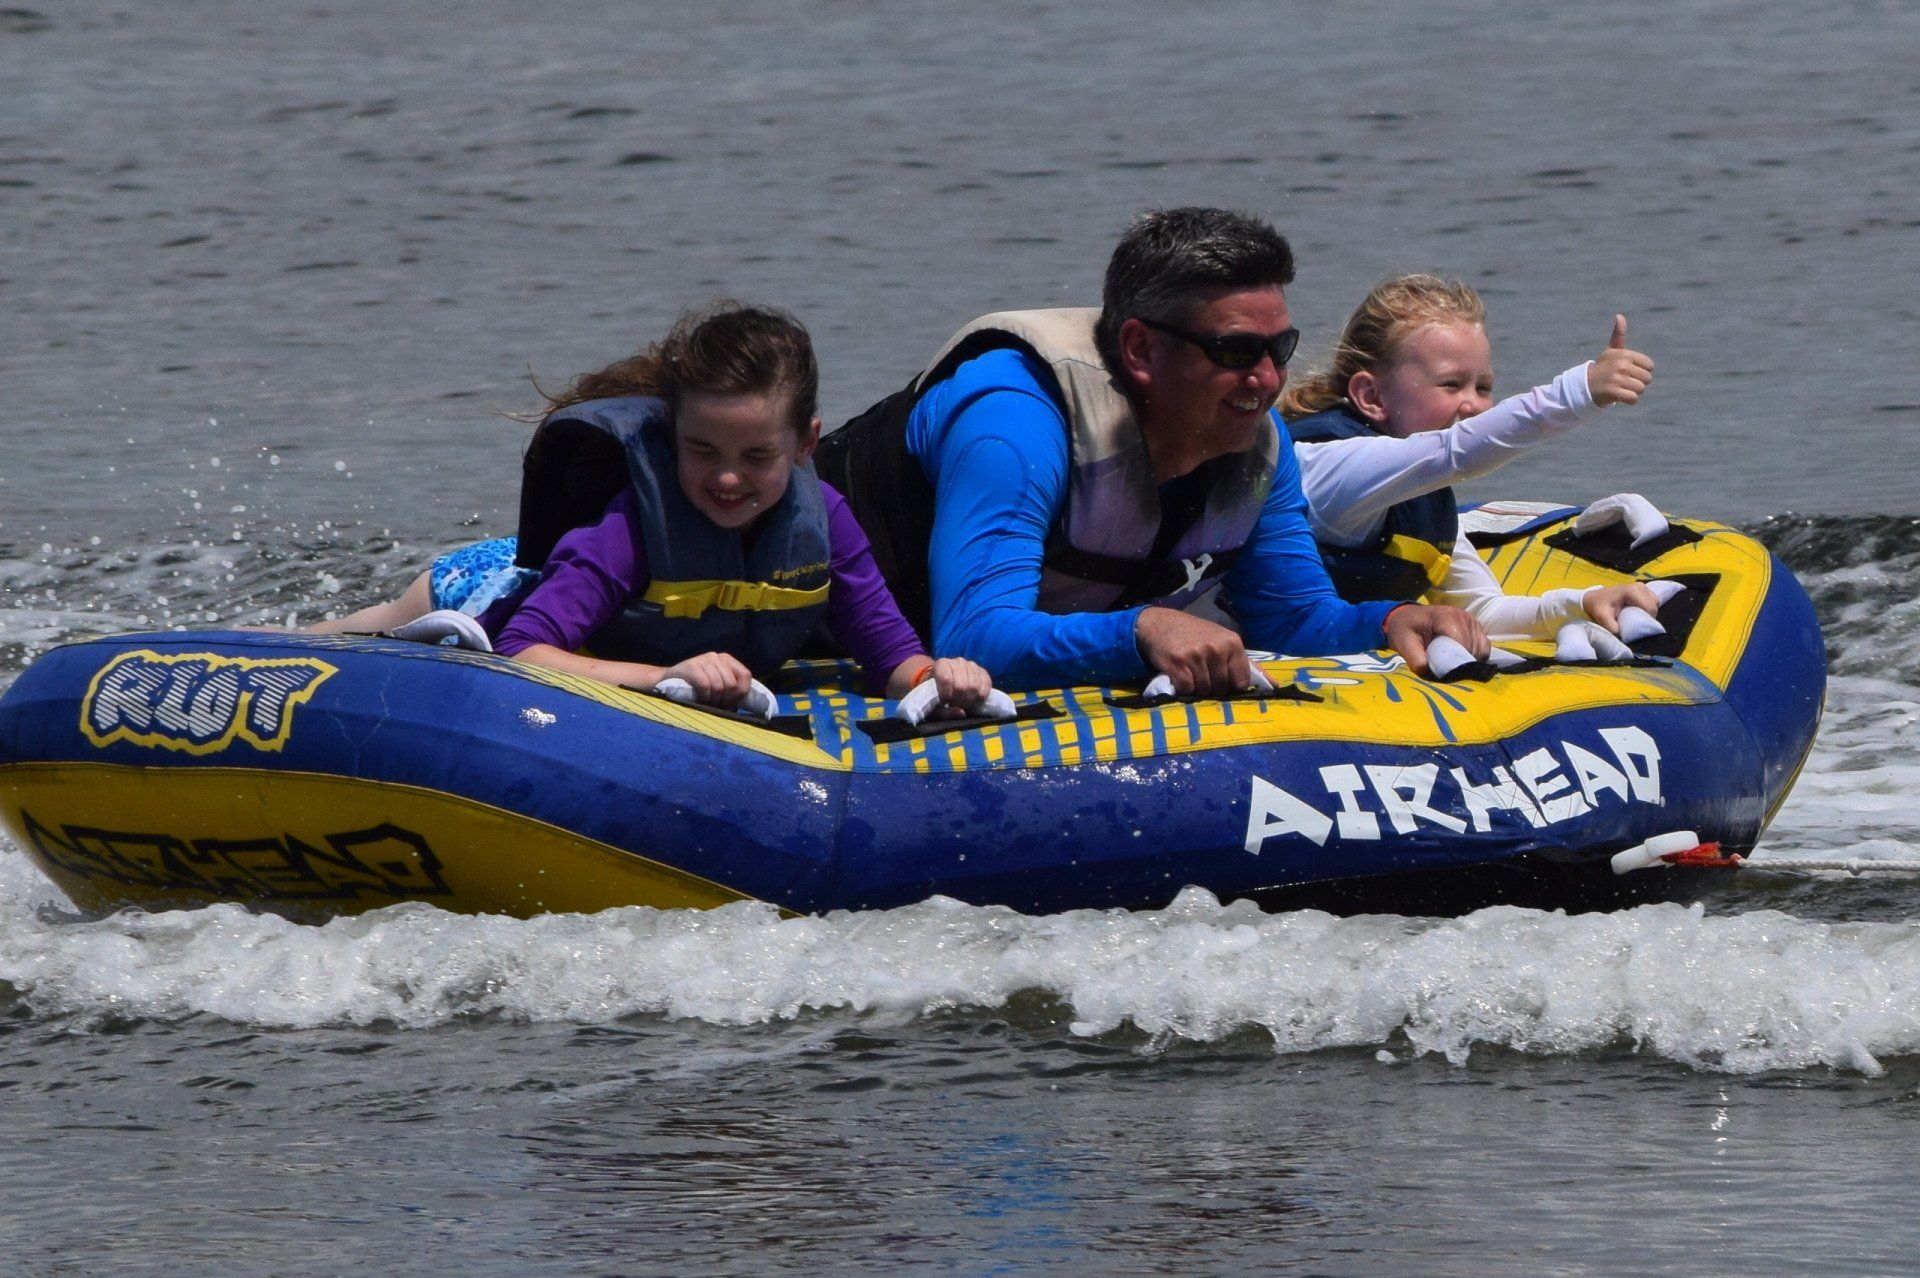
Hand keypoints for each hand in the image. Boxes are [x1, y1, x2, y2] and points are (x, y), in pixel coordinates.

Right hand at [658, 650, 753, 707]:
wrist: (668, 681)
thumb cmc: (696, 687)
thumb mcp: (716, 686)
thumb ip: (730, 692)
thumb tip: (739, 706)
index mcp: (727, 660)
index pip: (745, 675)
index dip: (740, 693)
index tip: (730, 703)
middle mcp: (717, 657)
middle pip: (731, 684)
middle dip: (725, 700)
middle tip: (716, 705)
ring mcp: (704, 659)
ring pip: (718, 686)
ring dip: (713, 700)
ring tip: (707, 702)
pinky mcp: (691, 666)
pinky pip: (705, 685)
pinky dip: (704, 696)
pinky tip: (700, 699)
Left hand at [927, 656, 993, 718]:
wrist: (947, 683)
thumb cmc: (938, 693)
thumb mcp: (935, 704)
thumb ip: (944, 711)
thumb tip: (961, 712)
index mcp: (942, 664)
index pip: (946, 680)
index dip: (947, 695)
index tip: (945, 703)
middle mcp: (958, 661)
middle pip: (961, 686)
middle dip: (959, 701)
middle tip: (955, 705)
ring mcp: (972, 665)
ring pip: (974, 686)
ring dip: (970, 700)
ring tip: (964, 703)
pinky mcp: (983, 672)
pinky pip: (986, 685)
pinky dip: (981, 697)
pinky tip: (974, 700)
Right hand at [1135, 606, 1253, 696]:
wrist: (1159, 624)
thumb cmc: (1195, 635)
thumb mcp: (1223, 643)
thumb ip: (1248, 665)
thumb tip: (1275, 687)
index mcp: (1233, 643)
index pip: (1241, 681)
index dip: (1230, 685)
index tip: (1220, 679)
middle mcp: (1217, 648)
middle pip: (1222, 688)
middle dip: (1212, 687)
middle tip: (1200, 674)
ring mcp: (1197, 655)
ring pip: (1204, 690)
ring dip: (1196, 689)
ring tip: (1189, 673)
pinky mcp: (1178, 663)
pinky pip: (1187, 689)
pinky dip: (1182, 689)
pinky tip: (1179, 675)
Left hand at [1383, 604, 1487, 676]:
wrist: (1406, 618)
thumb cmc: (1405, 630)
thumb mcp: (1404, 645)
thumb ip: (1416, 660)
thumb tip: (1430, 673)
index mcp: (1445, 616)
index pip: (1460, 642)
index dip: (1455, 660)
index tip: (1445, 672)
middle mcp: (1463, 616)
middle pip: (1472, 647)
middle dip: (1461, 662)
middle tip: (1446, 670)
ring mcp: (1472, 621)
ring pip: (1481, 648)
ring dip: (1468, 660)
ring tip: (1451, 663)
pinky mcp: (1476, 628)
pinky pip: (1484, 647)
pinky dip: (1475, 656)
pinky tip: (1460, 659)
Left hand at [1581, 582, 1661, 634]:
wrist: (1594, 598)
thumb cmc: (1597, 607)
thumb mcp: (1602, 618)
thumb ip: (1612, 628)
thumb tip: (1623, 636)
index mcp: (1632, 591)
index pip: (1650, 609)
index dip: (1647, 621)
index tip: (1638, 629)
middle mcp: (1640, 586)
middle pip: (1654, 606)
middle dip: (1648, 618)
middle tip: (1636, 626)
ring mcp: (1642, 586)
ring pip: (1655, 604)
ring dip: (1648, 614)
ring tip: (1636, 620)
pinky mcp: (1643, 589)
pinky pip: (1652, 602)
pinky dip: (1647, 609)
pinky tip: (1638, 613)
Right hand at [1586, 314, 1654, 406]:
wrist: (1584, 386)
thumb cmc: (1603, 368)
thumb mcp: (1611, 351)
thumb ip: (1618, 335)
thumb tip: (1619, 316)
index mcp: (1624, 354)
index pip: (1650, 366)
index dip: (1642, 371)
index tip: (1629, 371)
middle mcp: (1621, 365)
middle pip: (1647, 379)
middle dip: (1638, 382)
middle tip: (1624, 382)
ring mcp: (1617, 379)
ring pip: (1640, 389)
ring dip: (1633, 392)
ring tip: (1621, 388)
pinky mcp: (1613, 392)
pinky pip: (1634, 399)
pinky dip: (1629, 401)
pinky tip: (1620, 397)